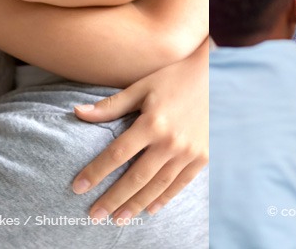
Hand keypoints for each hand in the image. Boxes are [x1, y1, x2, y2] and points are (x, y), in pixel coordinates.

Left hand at [72, 38, 207, 221]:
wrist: (218, 77)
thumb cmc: (176, 78)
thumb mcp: (143, 87)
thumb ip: (112, 105)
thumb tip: (78, 112)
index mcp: (153, 123)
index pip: (117, 154)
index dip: (96, 172)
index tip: (78, 187)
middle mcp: (171, 141)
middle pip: (136, 177)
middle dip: (113, 198)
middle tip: (95, 214)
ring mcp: (189, 152)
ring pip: (157, 186)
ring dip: (136, 204)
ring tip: (118, 218)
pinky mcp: (203, 157)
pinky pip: (180, 183)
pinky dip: (164, 198)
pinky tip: (149, 210)